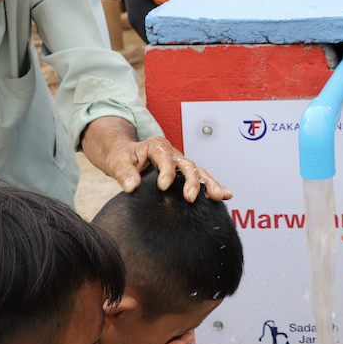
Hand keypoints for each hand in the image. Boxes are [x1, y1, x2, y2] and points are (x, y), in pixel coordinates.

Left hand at [81, 117, 231, 201]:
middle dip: (191, 181)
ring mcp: (180, 164)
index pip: (165, 156)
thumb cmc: (121, 155)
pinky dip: (213, 186)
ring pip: (198, 172)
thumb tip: (131, 186)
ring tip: (218, 196)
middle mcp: (172, 153)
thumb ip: (124, 173)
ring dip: (209, 184)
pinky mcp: (183, 174)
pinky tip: (225, 194)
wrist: (125, 154)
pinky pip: (201, 178)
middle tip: (190, 197)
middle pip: (187, 164)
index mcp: (156, 146)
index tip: (163, 186)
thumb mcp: (117, 161)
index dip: (166, 170)